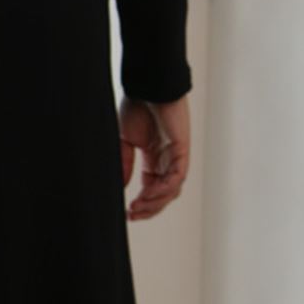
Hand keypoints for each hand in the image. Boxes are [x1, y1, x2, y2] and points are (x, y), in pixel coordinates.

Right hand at [118, 93, 189, 220]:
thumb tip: (120, 187)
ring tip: (138, 207)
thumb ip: (125, 164)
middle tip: (132, 215)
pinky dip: (163, 189)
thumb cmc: (137, 107)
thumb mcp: (125, 142)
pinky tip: (148, 195)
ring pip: (171, 190)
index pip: (152, 188)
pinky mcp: (183, 151)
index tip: (127, 212)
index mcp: (155, 158)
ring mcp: (176, 156)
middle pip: (163, 194)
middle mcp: (167, 160)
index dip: (142, 203)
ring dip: (155, 202)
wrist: (148, 88)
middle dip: (148, 208)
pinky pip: (176, 178)